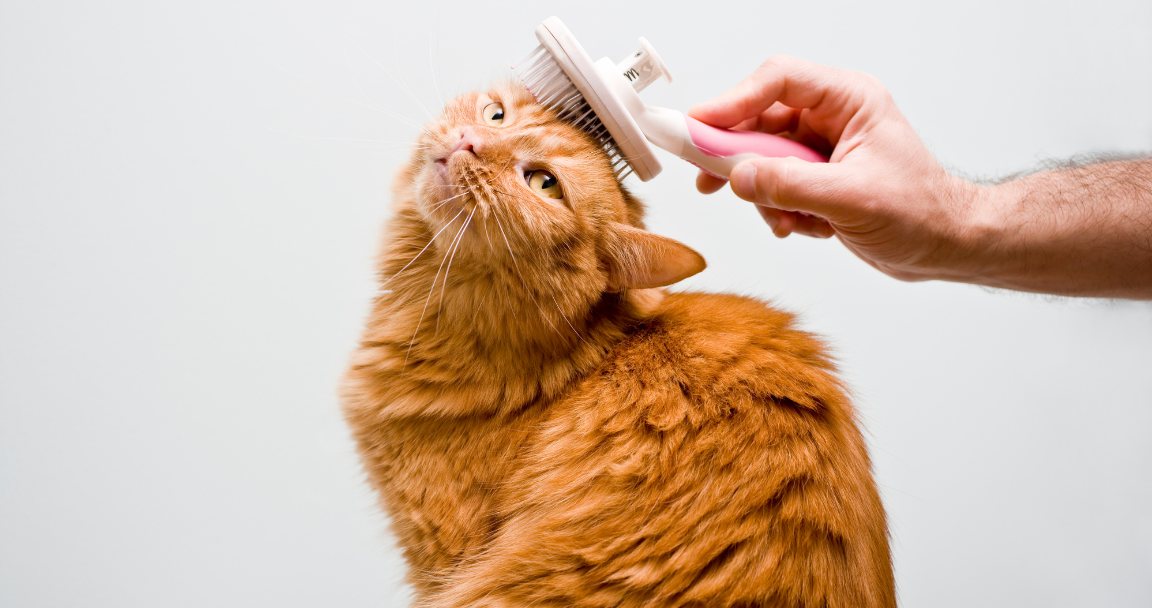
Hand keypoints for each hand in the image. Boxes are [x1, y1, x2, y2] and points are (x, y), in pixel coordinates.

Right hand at [690, 56, 982, 282]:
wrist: (943, 247)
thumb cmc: (920, 213)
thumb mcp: (850, 199)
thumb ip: (789, 185)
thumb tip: (737, 177)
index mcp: (849, 100)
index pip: (779, 81)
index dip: (735, 100)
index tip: (700, 124)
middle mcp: (831, 118)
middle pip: (761, 119)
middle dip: (737, 154)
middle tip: (707, 177)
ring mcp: (821, 148)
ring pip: (762, 156)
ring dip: (763, 192)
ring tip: (783, 219)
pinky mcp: (815, 177)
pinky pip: (773, 184)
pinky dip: (777, 208)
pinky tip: (800, 226)